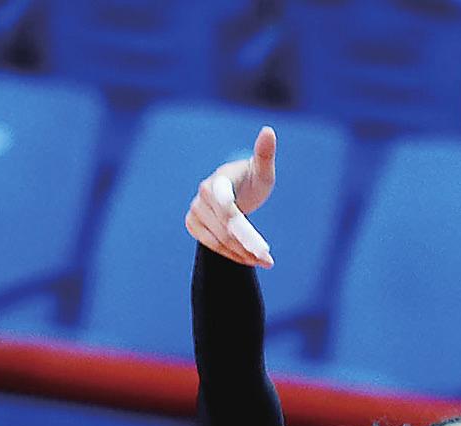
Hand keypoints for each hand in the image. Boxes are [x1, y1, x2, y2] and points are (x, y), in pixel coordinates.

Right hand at [187, 125, 278, 266]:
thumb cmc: (251, 180)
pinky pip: (212, 244)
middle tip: (269, 260)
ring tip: (264, 261)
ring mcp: (195, 209)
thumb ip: (264, 155)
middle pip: (226, 229)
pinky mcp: (192, 223)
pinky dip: (231, 255)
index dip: (245, 231)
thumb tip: (269, 130)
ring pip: (219, 240)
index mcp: (219, 180)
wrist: (235, 190)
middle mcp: (202, 194)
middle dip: (248, 246)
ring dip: (242, 254)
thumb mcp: (262, 171)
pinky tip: (247, 258)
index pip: (228, 209)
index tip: (265, 249)